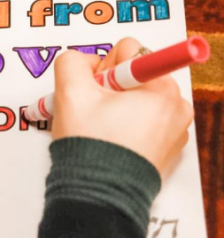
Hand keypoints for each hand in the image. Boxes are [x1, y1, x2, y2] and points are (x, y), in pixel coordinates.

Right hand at [51, 37, 194, 173]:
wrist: (98, 195)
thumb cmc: (91, 146)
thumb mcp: (70, 92)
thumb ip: (72, 62)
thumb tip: (83, 61)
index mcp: (160, 88)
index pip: (127, 50)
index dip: (102, 67)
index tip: (96, 90)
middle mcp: (176, 105)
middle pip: (133, 74)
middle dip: (109, 86)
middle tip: (94, 110)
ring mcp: (175, 128)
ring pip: (137, 96)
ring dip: (116, 104)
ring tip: (101, 126)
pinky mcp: (167, 146)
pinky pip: (145, 119)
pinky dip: (126, 123)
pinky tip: (111, 138)